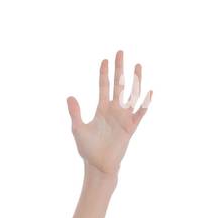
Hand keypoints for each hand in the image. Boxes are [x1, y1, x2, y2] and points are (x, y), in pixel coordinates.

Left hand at [66, 51, 151, 178]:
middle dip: (119, 69)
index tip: (105, 60)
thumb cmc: (87, 149)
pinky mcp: (130, 127)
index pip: (103, 87)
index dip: (104, 74)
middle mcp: (114, 110)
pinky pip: (140, 113)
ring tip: (138, 65)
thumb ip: (75, 113)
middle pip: (118, 85)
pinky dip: (145, 103)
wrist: (98, 166)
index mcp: (102, 109)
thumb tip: (69, 96)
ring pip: (131, 95)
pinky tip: (149, 92)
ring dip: (135, 80)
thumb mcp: (78, 129)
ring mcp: (123, 117)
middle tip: (120, 52)